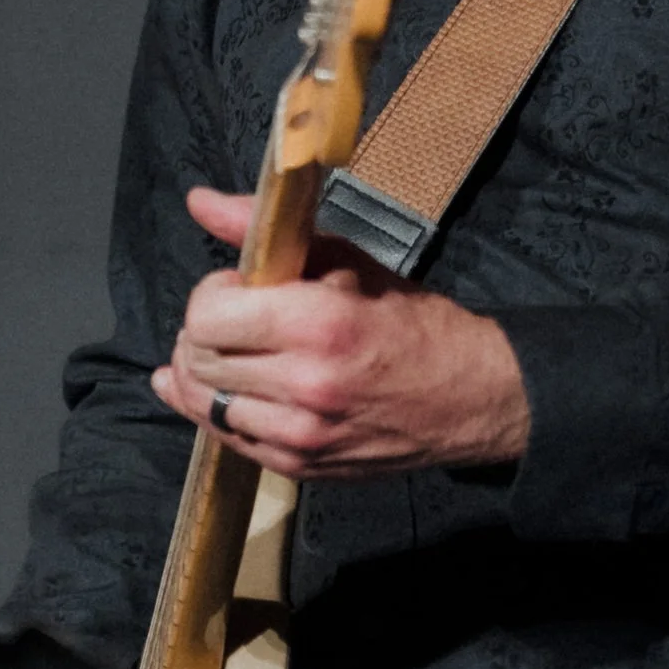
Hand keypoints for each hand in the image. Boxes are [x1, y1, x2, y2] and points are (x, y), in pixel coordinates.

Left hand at [150, 187, 530, 481]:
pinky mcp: (298, 467)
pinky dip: (220, 409)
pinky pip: (226, 437)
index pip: (207, 315)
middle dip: (203, 331)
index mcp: (318, 322)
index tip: (237, 287)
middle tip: (232, 319)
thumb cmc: (410, 321)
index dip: (212, 294)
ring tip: (234, 353)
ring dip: (205, 372)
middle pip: (197, 358)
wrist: (470, 396)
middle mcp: (304, 383)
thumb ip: (265, 231)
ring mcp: (299, 434)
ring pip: (203, 401)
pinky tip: (236, 389)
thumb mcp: (347, 261)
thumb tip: (200, 202)